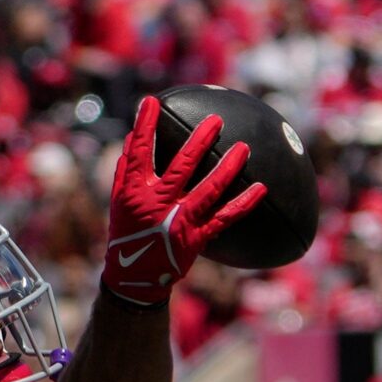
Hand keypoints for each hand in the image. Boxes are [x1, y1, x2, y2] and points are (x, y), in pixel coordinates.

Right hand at [100, 94, 267, 307]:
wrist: (134, 279)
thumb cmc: (128, 233)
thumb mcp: (120, 202)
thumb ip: (127, 170)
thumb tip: (132, 137)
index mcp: (136, 193)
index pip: (138, 153)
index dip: (145, 127)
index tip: (152, 102)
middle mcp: (158, 205)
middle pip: (182, 166)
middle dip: (199, 141)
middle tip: (216, 120)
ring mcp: (179, 222)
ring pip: (208, 190)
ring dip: (227, 168)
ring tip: (243, 147)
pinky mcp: (196, 238)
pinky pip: (224, 218)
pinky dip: (244, 204)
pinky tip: (261, 189)